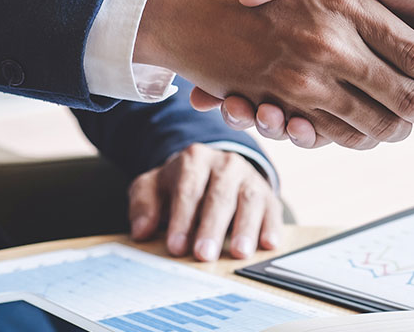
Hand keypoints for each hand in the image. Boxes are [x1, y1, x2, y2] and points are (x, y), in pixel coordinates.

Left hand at [128, 144, 280, 260]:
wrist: (214, 171)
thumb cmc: (181, 185)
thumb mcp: (154, 188)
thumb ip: (143, 205)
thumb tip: (141, 231)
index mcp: (195, 159)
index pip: (188, 190)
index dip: (181, 219)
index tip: (175, 246)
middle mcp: (226, 164)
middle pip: (219, 195)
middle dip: (211, 227)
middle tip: (204, 254)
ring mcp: (249, 178)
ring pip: (249, 200)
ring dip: (245, 228)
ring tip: (238, 253)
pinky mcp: (268, 195)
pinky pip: (272, 209)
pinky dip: (271, 227)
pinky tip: (268, 244)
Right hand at [193, 0, 413, 145]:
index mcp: (329, 17)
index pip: (273, 48)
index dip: (243, 66)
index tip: (216, 79)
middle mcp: (340, 52)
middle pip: (284, 89)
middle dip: (256, 102)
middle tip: (232, 105)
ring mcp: (361, 82)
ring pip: (307, 116)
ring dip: (281, 123)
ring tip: (261, 114)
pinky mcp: (385, 108)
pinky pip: (344, 131)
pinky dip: (319, 136)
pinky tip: (296, 126)